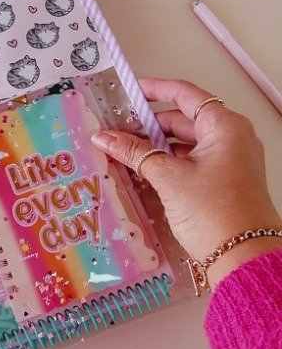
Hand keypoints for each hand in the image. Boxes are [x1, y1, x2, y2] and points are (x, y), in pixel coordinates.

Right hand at [91, 78, 281, 286]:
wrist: (243, 258)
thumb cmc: (213, 212)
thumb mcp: (168, 178)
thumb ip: (135, 152)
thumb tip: (104, 136)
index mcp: (224, 126)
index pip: (185, 94)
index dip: (154, 90)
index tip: (128, 91)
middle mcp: (231, 137)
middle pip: (183, 120)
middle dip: (148, 125)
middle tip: (116, 130)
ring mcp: (230, 160)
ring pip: (185, 143)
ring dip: (156, 147)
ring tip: (123, 152)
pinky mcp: (224, 180)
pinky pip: (192, 161)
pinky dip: (168, 163)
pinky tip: (142, 171)